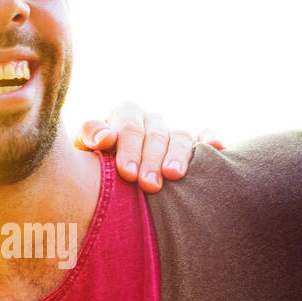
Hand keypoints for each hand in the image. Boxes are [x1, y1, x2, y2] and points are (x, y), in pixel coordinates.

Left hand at [75, 102, 222, 191]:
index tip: (128, 173)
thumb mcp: (83, 150)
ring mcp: (171, 132)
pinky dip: (210, 139)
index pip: (129, 125)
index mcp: (124, 116)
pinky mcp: (191, 144)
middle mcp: (150, 121)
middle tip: (148, 184)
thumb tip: (105, 137)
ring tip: (174, 175)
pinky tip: (217, 147)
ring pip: (180, 135)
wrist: (105, 180)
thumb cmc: (93, 166)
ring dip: (178, 154)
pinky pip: (203, 136)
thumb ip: (89, 137)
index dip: (129, 147)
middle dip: (151, 159)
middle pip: (155, 133)